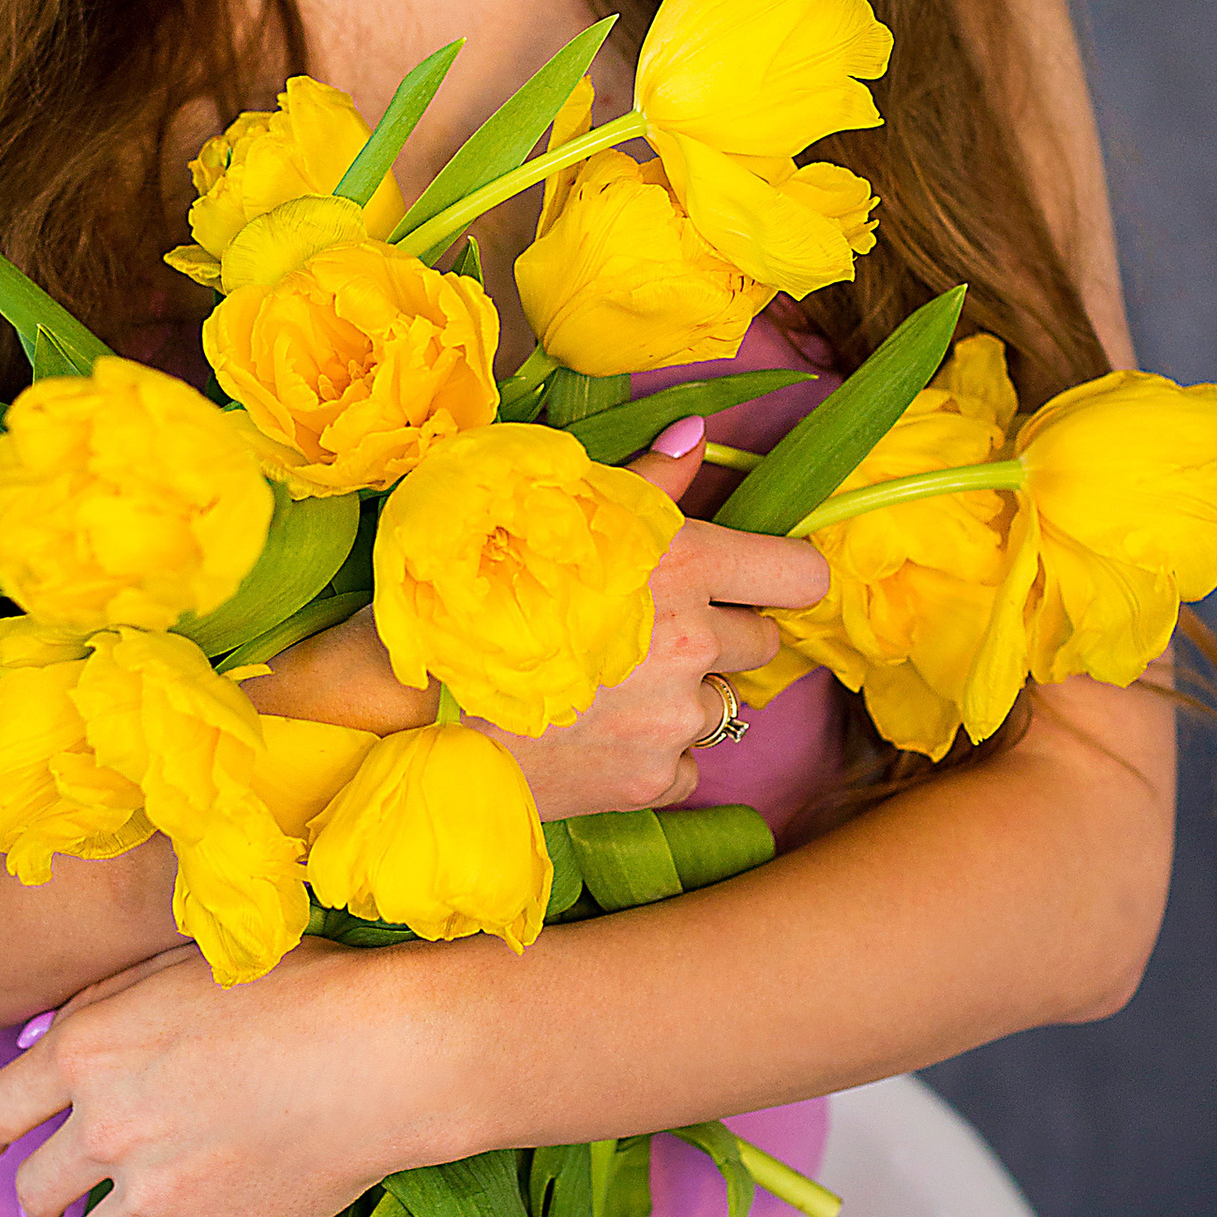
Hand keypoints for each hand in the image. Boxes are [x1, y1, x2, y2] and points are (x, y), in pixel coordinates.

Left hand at [0, 937, 436, 1216]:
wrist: (375, 1050)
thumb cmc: (289, 982)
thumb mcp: (179, 961)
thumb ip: (101, 1000)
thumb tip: (36, 1042)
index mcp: (88, 1053)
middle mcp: (105, 1132)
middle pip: (34, 1189)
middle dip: (32, 1200)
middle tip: (38, 1208)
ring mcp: (157, 1199)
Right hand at [490, 417, 829, 818]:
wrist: (415, 705)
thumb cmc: (478, 589)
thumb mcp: (556, 511)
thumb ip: (647, 480)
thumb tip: (698, 435)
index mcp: (681, 565)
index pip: (800, 574)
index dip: (780, 576)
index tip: (752, 583)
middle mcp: (693, 643)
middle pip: (762, 641)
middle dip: (718, 635)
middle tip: (648, 633)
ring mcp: (675, 720)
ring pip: (719, 704)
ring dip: (679, 697)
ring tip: (605, 685)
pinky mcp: (652, 781)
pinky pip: (685, 765)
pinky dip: (652, 755)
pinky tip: (593, 733)